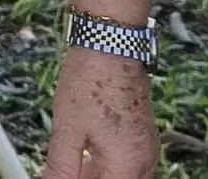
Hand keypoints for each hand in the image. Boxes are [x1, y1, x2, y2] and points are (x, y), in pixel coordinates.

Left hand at [43, 46, 160, 178]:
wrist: (110, 42)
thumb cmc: (92, 79)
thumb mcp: (67, 130)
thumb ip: (60, 168)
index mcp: (127, 166)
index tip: (63, 176)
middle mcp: (144, 161)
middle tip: (62, 172)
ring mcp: (146, 146)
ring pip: (121, 175)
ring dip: (96, 174)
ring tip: (70, 162)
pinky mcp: (142, 133)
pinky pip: (126, 160)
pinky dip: (106, 162)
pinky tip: (84, 150)